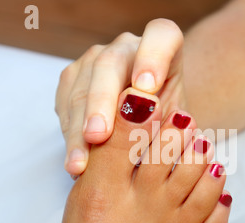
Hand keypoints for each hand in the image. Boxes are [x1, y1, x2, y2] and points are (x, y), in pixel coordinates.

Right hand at [55, 18, 185, 176]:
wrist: (149, 118)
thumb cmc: (168, 119)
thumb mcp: (179, 123)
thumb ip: (175, 124)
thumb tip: (167, 138)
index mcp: (163, 48)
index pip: (162, 36)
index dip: (154, 57)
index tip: (148, 90)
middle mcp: (126, 48)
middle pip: (109, 64)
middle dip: (101, 103)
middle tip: (98, 136)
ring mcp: (94, 60)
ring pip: (81, 88)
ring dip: (78, 129)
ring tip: (80, 164)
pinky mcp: (72, 80)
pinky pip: (65, 106)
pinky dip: (70, 137)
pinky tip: (75, 163)